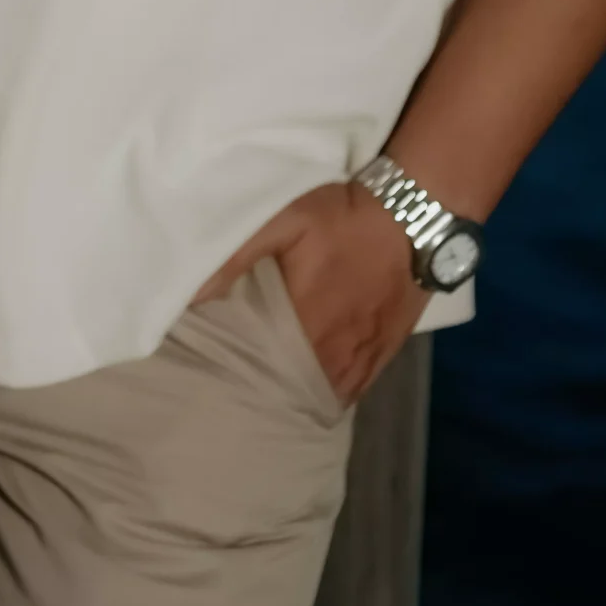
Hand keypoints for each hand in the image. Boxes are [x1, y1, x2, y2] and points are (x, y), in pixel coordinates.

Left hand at [193, 181, 422, 404]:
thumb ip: (236, 255)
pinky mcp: (389, 347)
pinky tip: (316, 383)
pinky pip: (358, 384)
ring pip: (329, 391)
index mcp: (308, 329)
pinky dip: (335, 386)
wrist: (414, 213)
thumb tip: (191, 295)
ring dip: (304, 390)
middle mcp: (339, 355)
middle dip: (272, 389)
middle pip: (298, 388)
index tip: (220, 378)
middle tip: (242, 383)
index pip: (268, 374)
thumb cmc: (344, 218)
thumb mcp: (284, 222)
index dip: (244, 378)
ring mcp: (369, 355)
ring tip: (274, 388)